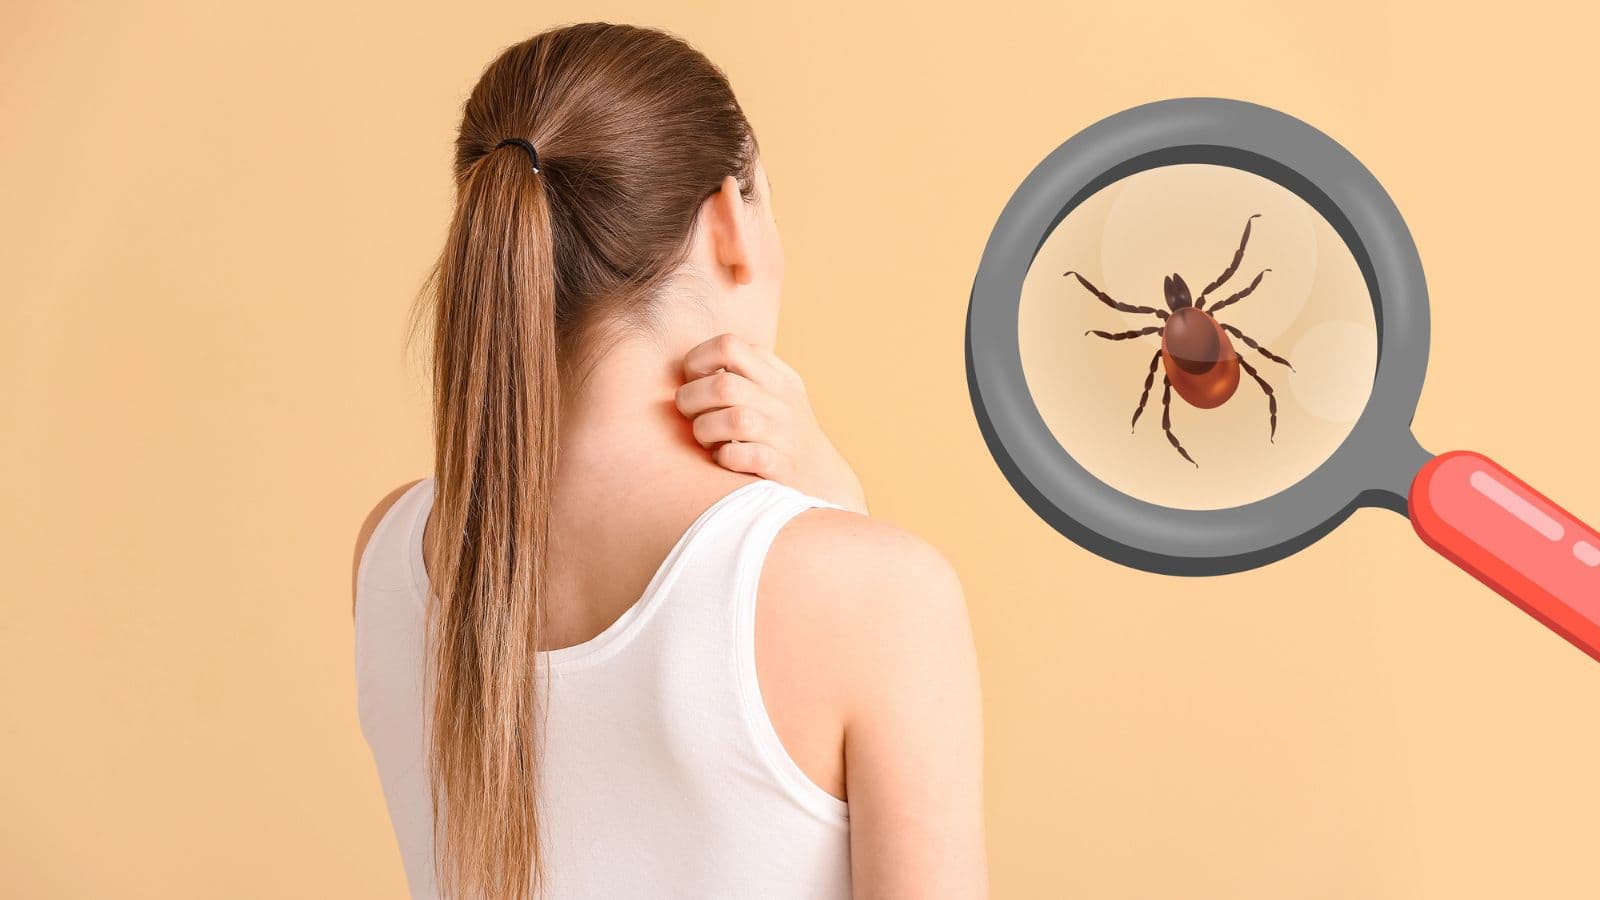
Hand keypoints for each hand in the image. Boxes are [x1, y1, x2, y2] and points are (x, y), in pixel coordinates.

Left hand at [675, 333, 867, 514]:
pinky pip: (740, 456)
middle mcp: (782, 401)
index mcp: (776, 376)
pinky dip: (723, 458)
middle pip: (724, 386)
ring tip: (706, 439)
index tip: (693, 380)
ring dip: (704, 430)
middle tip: (690, 414)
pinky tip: (722, 459)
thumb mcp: (773, 392)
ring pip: (734, 420)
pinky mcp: (780, 467)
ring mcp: (783, 434)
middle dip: (690, 400)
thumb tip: (689, 364)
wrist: (823, 478)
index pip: (729, 345)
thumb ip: (742, 371)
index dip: (697, 361)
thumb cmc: (780, 432)